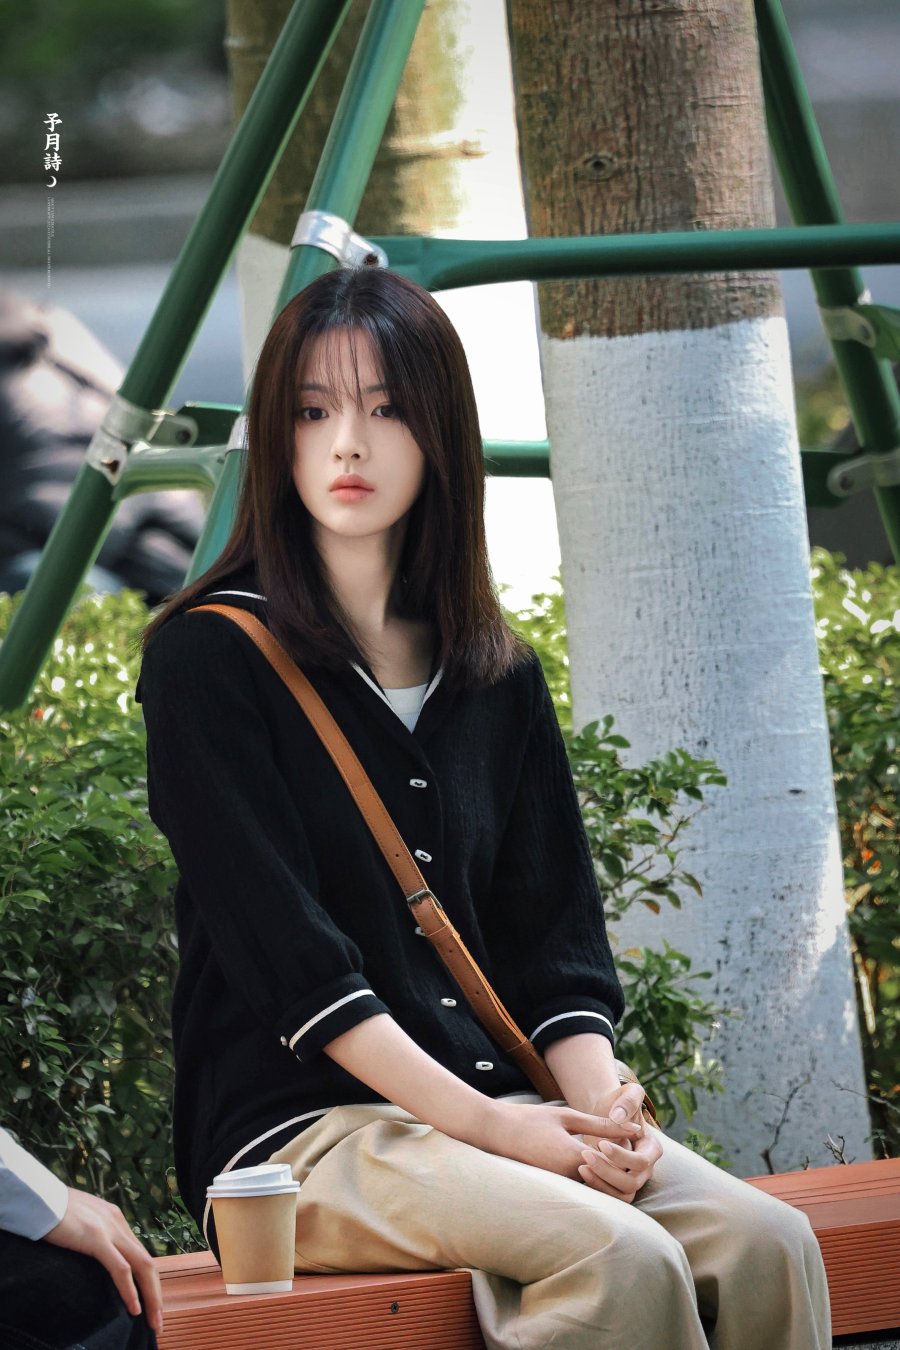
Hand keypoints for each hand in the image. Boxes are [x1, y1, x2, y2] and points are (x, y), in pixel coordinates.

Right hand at [44, 1189, 163, 1333]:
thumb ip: (91, 1233)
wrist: (38, 1197)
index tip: (149, 1301)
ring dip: (150, 1296)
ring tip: (153, 1321)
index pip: (139, 1253)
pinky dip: (129, 1290)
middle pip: (147, 1262)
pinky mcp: (96, 1238)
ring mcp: (109, 1229)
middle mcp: (118, 1222)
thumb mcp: (79, 1220)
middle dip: (155, 1293)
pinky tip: (134, 1308)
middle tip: (158, 1319)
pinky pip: (120, 1269)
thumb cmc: (52, 1209)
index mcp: (114, 1218)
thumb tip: (90, 1250)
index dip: (146, 1280)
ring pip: (141, 1266)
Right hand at [478, 1099, 642, 1180]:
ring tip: (609, 1155)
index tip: (628, 1138)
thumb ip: (600, 1124)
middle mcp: (570, 1177)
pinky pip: (584, 1188)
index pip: (615, 1164)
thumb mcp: (567, 1116)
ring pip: (598, 1188)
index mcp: (574, 1156)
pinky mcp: (556, 1188)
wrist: (496, 1133)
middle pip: (610, 1183)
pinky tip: (593, 1162)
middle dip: (621, 1168)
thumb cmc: (532, 1120)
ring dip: (608, 1174)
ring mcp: (562, 1186)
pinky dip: (594, 1178)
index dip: (626, 1151)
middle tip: (622, 1150)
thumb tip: (633, 1128)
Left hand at [580, 1082, 663, 1202]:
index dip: (621, 1156)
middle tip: (585, 1155)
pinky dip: (596, 1188)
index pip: (641, 1161)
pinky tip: (579, 1172)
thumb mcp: (628, 1093)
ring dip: (601, 1185)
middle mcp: (645, 1169)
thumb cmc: (618, 1103)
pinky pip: (611, 1198)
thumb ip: (628, 1100)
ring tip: (580, 1167)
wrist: (605, 1113)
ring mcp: (632, 1179)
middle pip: (632, 1183)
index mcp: (652, 1148)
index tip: (600, 1143)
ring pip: (622, 1196)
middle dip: (608, 1172)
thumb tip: (618, 1117)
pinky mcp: (617, 1185)